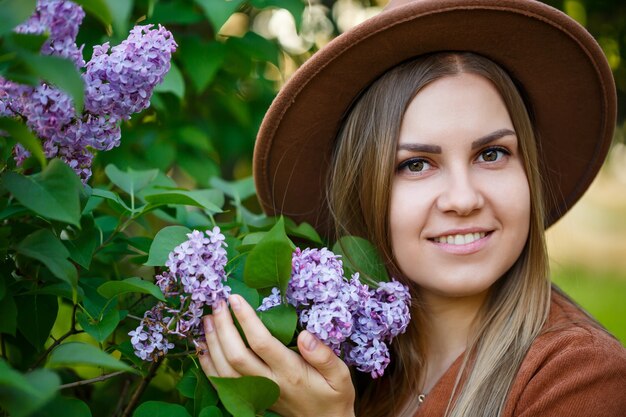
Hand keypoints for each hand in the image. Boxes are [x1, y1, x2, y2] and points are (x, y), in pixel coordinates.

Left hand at [197, 294, 355, 416]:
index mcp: (291, 373)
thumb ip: (324, 356)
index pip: (262, 343)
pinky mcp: (250, 398)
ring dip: (212, 342)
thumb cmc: (334, 395)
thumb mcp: (340, 376)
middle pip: (236, 355)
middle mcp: (269, 383)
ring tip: (207, 318)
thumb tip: (305, 335)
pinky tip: (202, 346)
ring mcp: (256, 393)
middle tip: (218, 302)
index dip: (246, 320)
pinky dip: (208, 364)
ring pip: (224, 369)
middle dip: (223, 326)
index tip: (236, 298)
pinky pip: (222, 383)